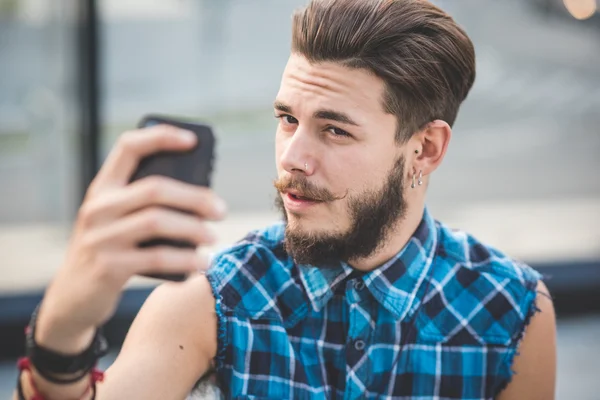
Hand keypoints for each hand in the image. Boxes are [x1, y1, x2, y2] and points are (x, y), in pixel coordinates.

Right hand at [34, 125, 226, 353]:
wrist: (72, 299)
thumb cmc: (109, 252)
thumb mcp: (116, 222)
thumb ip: (144, 205)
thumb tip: (202, 197)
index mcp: (102, 188)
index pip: (128, 147)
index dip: (161, 137)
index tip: (193, 141)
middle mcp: (97, 207)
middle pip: (155, 188)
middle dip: (196, 197)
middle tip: (221, 210)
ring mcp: (100, 237)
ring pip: (157, 221)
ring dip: (194, 229)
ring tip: (213, 237)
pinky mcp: (108, 267)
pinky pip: (157, 257)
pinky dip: (186, 259)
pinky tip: (202, 263)